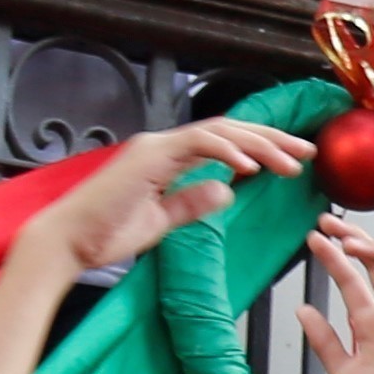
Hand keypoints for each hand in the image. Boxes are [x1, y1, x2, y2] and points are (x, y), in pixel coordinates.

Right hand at [19, 115, 310, 280]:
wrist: (65, 243)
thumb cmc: (104, 234)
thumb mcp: (160, 221)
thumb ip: (192, 203)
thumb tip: (226, 190)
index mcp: (167, 157)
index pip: (224, 143)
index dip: (262, 147)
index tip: (294, 160)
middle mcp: (162, 145)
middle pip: (229, 130)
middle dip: (272, 139)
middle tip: (308, 152)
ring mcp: (155, 147)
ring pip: (220, 132)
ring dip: (260, 145)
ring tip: (290, 161)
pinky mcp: (149, 156)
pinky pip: (197, 144)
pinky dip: (227, 150)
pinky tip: (251, 165)